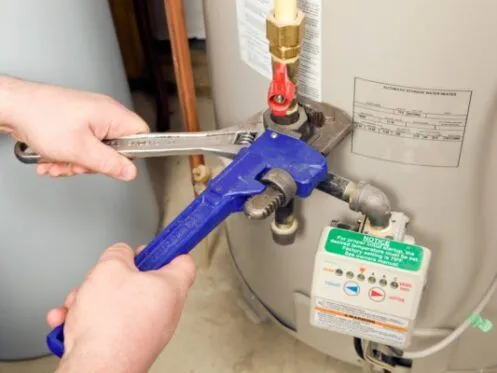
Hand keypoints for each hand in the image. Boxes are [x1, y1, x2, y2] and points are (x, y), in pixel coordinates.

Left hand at [0, 75, 148, 179]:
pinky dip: (67, 156)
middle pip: (116, 149)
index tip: (116, 164)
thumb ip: (109, 164)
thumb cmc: (42, 118)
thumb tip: (130, 172)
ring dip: (76, 162)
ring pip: (96, 151)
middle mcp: (103, 114)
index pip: (141, 135)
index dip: (132, 154)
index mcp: (112, 114)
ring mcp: (89, 119)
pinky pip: (81, 147)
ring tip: (60, 161)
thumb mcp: (80, 149)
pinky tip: (53, 159)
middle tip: (79, 162)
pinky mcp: (76, 124)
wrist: (13, 107)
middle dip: (94, 163)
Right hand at [47, 243, 195, 372]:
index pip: (183, 261)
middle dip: (113, 277)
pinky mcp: (128, 345)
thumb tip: (120, 253)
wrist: (96, 368)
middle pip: (141, 281)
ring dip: (94, 298)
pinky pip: (108, 323)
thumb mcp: (110, 268)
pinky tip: (70, 321)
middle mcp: (164, 311)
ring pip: (119, 302)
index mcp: (171, 287)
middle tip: (101, 278)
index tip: (155, 245)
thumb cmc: (111, 325)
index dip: (167, 249)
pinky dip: (88, 319)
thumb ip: (118, 252)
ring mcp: (147, 330)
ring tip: (79, 303)